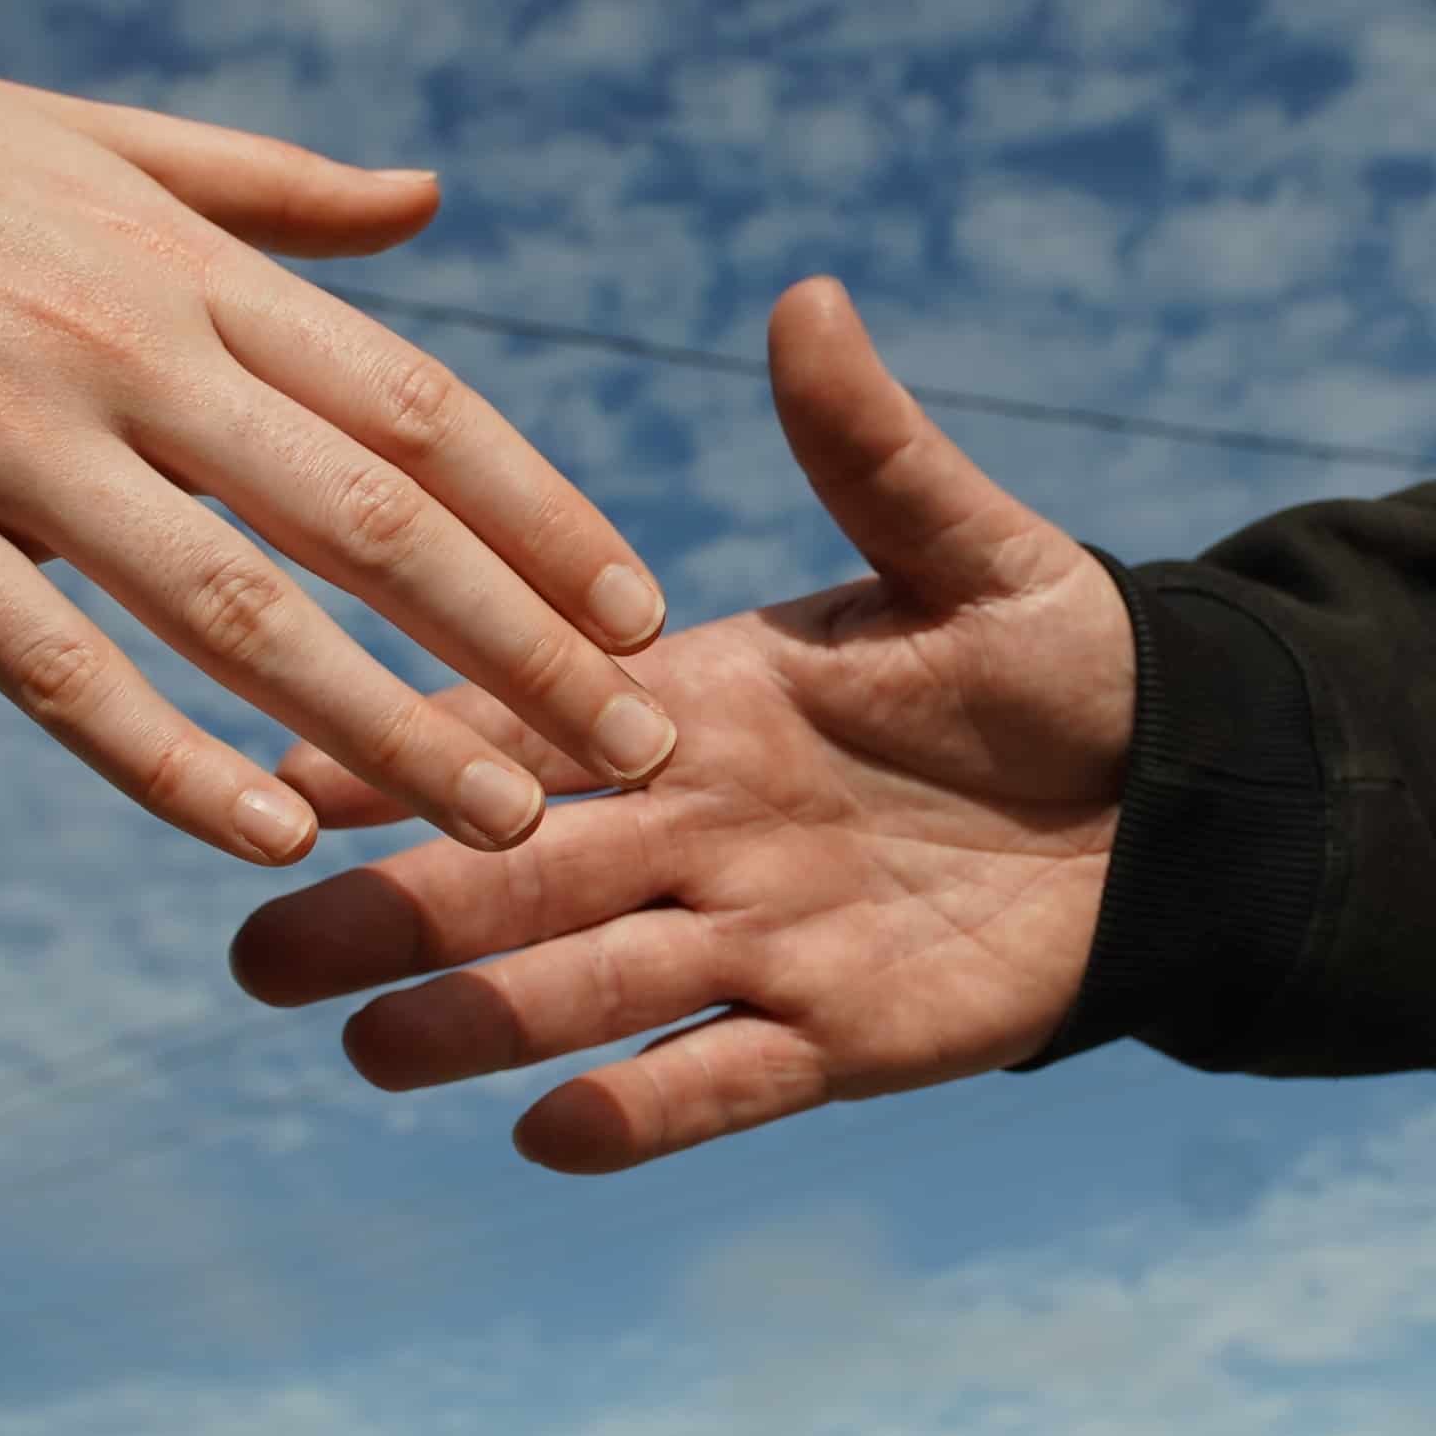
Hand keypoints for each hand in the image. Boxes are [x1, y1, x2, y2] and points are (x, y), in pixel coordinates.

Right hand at [0, 0, 679, 863]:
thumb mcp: (83, 131)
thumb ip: (267, 187)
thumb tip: (431, 201)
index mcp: (180, 263)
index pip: (415, 404)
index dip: (544, 513)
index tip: (642, 610)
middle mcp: (120, 352)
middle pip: (370, 522)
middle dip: (521, 644)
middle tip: (638, 747)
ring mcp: (4, 443)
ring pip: (241, 612)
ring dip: (390, 725)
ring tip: (509, 824)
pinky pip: (54, 670)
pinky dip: (168, 760)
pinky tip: (271, 834)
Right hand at [227, 278, 1133, 1170]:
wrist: (1178, 797)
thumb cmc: (1068, 660)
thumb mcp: (971, 550)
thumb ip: (872, 453)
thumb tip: (808, 300)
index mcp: (705, 702)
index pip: (527, 717)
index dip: (410, 737)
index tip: (279, 760)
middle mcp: (702, 828)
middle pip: (519, 875)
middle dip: (395, 908)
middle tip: (257, 948)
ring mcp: (761, 940)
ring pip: (593, 988)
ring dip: (482, 1021)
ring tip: (364, 1049)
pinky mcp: (839, 1034)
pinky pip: (725, 1081)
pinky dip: (645, 1111)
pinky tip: (550, 1136)